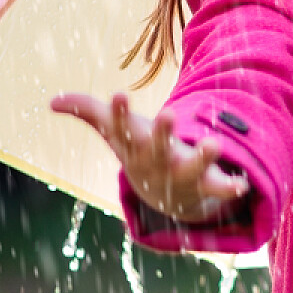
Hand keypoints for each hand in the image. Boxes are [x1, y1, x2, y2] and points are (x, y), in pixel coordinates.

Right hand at [50, 92, 250, 223]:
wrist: (165, 199)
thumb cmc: (140, 153)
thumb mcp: (115, 132)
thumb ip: (87, 111)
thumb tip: (51, 100)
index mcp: (135, 146)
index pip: (123, 129)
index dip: (120, 113)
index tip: (120, 94)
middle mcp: (157, 162)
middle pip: (157, 148)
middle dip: (162, 133)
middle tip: (168, 114)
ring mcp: (182, 175)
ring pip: (192, 168)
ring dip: (203, 157)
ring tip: (214, 142)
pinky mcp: (207, 185)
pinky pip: (219, 189)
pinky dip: (230, 188)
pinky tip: (242, 184)